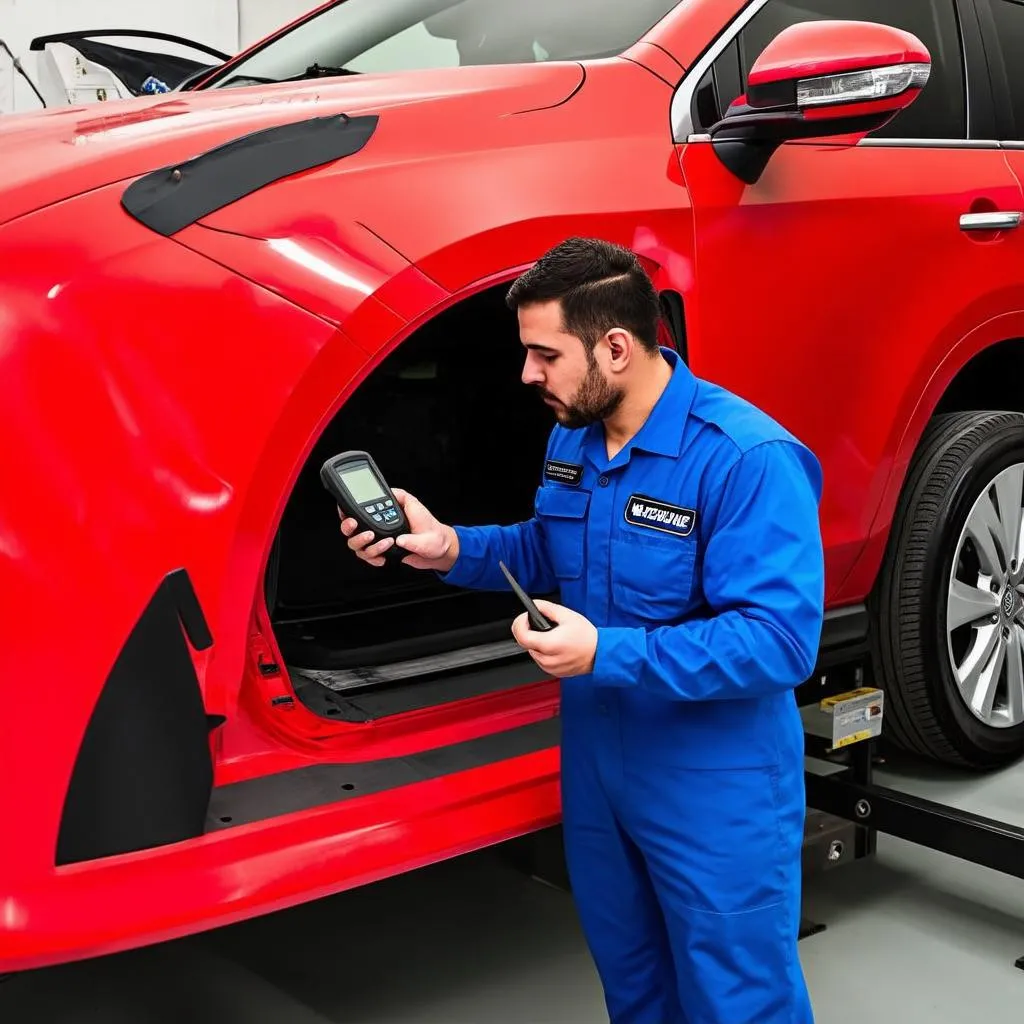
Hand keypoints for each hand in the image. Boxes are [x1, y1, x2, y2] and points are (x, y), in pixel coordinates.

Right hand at [339, 488, 458, 570]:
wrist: (440, 552)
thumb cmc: (435, 534)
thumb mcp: (423, 516)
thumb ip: (411, 528)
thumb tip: (399, 539)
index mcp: (390, 510)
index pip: (364, 505)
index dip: (350, 508)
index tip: (349, 513)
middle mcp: (382, 523)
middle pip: (353, 526)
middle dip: (350, 529)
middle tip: (363, 531)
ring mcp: (380, 538)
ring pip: (358, 543)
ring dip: (368, 546)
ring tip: (385, 545)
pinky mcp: (383, 550)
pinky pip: (368, 556)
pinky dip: (372, 559)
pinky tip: (382, 559)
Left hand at [511, 600, 597, 677]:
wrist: (600, 653)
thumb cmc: (587, 637)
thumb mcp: (567, 615)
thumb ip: (546, 608)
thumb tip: (534, 605)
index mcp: (549, 644)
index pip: (521, 636)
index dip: (519, 624)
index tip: (524, 618)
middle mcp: (547, 659)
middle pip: (525, 644)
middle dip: (529, 631)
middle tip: (538, 623)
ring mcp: (550, 667)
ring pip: (532, 652)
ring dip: (536, 642)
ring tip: (551, 635)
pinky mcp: (553, 672)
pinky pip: (541, 660)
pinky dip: (543, 652)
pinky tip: (555, 645)